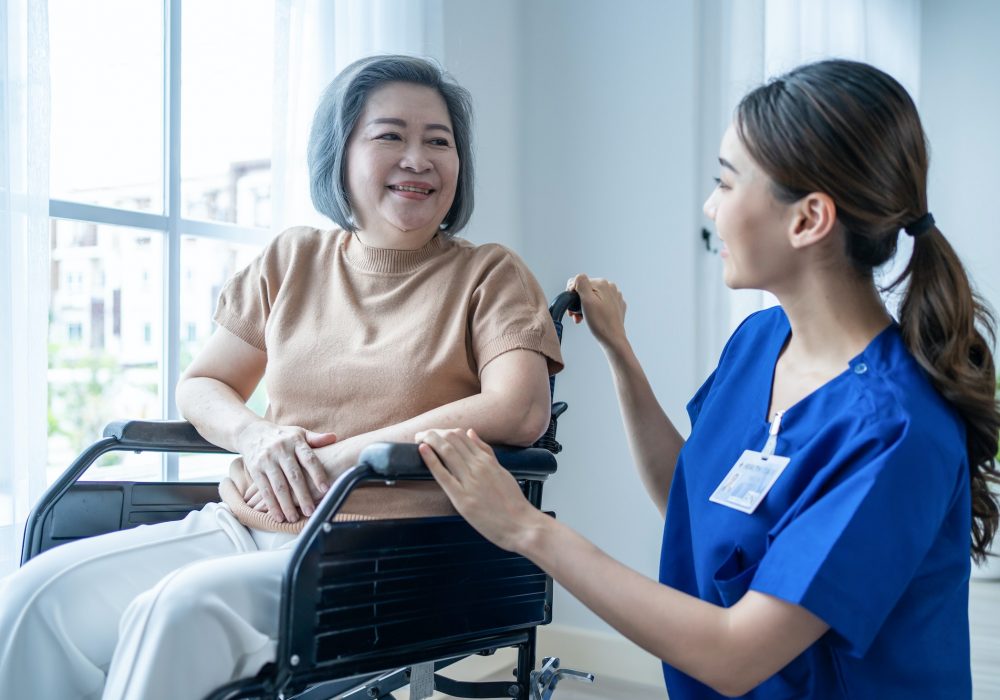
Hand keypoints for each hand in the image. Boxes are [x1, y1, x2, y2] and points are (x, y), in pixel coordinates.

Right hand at [235, 421, 337, 521]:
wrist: (251, 432)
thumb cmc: (283, 436)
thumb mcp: (299, 433)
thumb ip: (316, 439)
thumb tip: (334, 437)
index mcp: (295, 442)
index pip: (309, 459)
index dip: (318, 474)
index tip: (326, 489)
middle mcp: (281, 451)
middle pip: (294, 476)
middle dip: (303, 495)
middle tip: (311, 512)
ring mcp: (267, 461)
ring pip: (278, 486)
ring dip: (286, 504)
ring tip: (294, 519)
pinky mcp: (255, 470)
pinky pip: (264, 490)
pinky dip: (271, 505)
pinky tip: (278, 516)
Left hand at [416, 428, 542, 552]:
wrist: (522, 526)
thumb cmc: (513, 503)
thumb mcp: (502, 471)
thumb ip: (486, 453)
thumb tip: (471, 433)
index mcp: (487, 461)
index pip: (462, 436)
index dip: (444, 431)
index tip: (434, 433)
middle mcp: (478, 467)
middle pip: (452, 440)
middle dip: (433, 434)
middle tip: (422, 434)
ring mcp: (470, 482)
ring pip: (447, 452)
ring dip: (430, 440)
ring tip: (419, 438)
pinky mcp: (463, 499)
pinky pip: (444, 475)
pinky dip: (431, 460)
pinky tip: (422, 450)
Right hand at [566, 273, 627, 352]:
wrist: (613, 339)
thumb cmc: (600, 323)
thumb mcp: (587, 301)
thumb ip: (581, 283)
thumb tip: (577, 277)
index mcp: (603, 284)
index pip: (579, 282)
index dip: (572, 295)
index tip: (572, 308)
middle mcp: (611, 287)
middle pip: (586, 289)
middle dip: (578, 301)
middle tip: (576, 315)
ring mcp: (615, 297)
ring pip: (593, 296)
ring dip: (584, 306)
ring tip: (583, 318)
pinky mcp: (616, 306)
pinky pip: (600, 304)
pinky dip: (594, 310)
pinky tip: (593, 318)